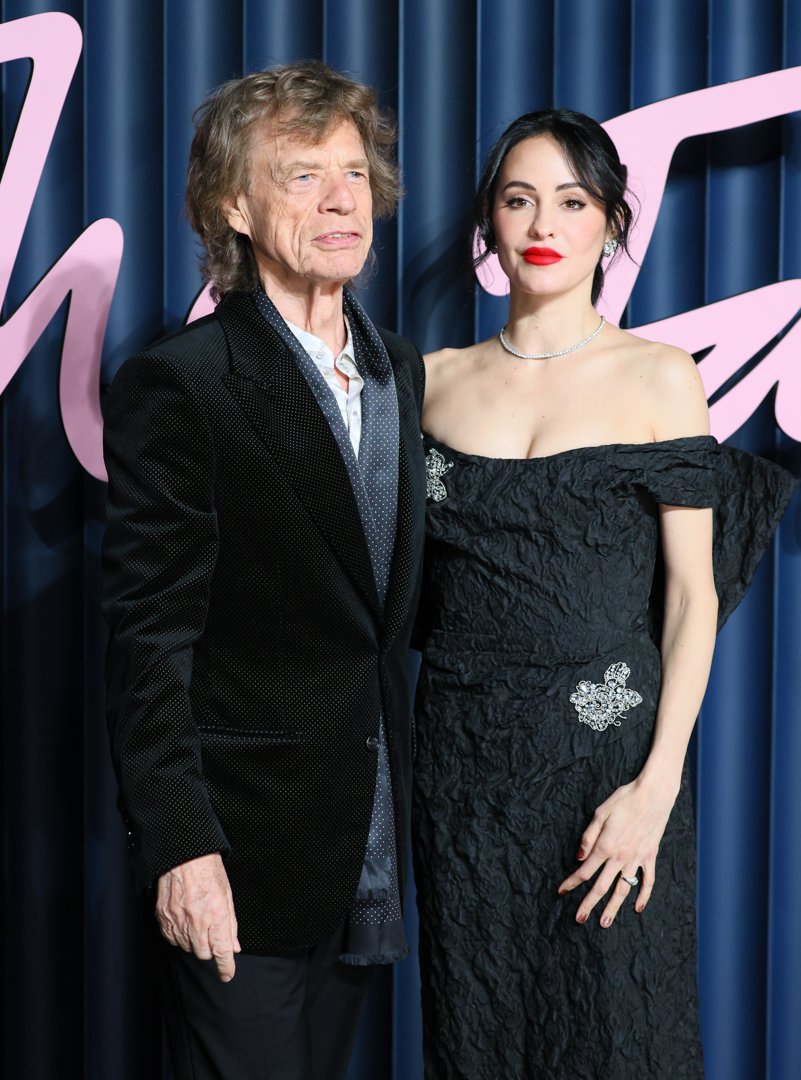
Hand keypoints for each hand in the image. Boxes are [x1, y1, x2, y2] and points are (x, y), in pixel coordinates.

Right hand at [156, 852, 240, 981]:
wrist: (184, 855)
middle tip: (212, 932)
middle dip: (211, 948)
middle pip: (204, 953)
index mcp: (216, 914)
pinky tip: (185, 922)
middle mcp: (196, 921)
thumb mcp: (227, 894)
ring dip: (195, 941)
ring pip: (187, 947)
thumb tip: (234, 946)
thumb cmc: (207, 870)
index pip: (221, 951)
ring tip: (198, 921)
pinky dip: (180, 935)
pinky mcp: (164, 918)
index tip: (227, 974)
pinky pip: (172, 939)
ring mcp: (177, 920)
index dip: (225, 966)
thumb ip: (231, 924)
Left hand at [558, 775, 677, 926]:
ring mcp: (637, 859)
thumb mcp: (600, 814)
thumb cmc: (624, 800)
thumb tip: (579, 857)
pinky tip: (638, 908)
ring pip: (623, 889)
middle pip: (601, 886)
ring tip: (605, 922)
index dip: (571, 882)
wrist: (652, 795)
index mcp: (605, 846)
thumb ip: (588, 837)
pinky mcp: (650, 857)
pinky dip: (644, 896)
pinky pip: (647, 881)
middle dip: (589, 904)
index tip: (561, 891)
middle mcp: (620, 857)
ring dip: (614, 907)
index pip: (584, 871)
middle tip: (579, 919)